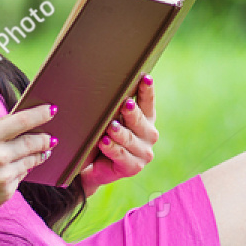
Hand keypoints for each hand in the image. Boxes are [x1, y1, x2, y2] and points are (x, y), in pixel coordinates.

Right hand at [0, 104, 55, 222]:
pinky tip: (10, 169)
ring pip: (31, 161)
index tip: (52, 110)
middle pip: (33, 143)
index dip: (41, 114)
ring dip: (36, 155)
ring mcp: (3, 177)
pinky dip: (18, 172)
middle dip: (44, 139)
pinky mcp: (5, 193)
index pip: (23, 121)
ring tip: (40, 151)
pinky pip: (20, 177)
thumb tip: (17, 120)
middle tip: (51, 137)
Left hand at [81, 74, 157, 195]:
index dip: (147, 90)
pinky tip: (103, 142)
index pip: (148, 102)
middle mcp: (149, 135)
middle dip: (131, 112)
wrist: (96, 167)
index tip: (145, 78)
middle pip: (139, 120)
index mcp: (147, 119)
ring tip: (111, 126)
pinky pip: (120, 155)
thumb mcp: (112, 120)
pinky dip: (111, 148)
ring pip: (129, 139)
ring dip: (119, 132)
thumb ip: (115, 108)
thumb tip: (107, 86)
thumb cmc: (105, 137)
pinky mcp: (134, 167)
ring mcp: (143, 152)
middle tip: (125, 104)